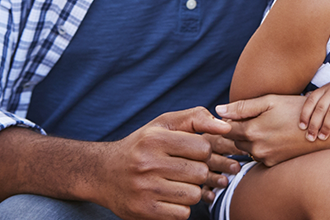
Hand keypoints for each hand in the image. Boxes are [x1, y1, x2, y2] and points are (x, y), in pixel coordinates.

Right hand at [96, 107, 230, 219]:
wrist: (103, 173)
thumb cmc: (142, 144)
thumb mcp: (164, 123)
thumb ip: (196, 118)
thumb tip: (226, 127)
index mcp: (155, 138)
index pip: (202, 147)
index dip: (204, 151)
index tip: (195, 152)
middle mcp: (147, 163)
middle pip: (200, 173)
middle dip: (200, 171)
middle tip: (188, 168)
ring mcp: (144, 190)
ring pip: (193, 194)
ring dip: (192, 190)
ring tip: (179, 182)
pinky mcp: (143, 212)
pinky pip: (182, 213)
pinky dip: (181, 206)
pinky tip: (170, 196)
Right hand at [199, 135, 244, 203]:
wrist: (200, 153)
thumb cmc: (228, 139)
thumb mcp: (229, 130)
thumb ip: (235, 129)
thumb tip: (247, 129)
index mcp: (209, 137)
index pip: (218, 141)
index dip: (232, 146)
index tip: (246, 152)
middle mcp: (201, 153)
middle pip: (211, 158)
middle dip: (224, 163)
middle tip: (236, 168)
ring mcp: (197, 169)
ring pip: (205, 174)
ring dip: (215, 179)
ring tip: (225, 183)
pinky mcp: (195, 184)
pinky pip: (200, 189)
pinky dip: (206, 193)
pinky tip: (213, 197)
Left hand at [217, 95, 319, 166]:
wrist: (321, 130)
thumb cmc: (296, 110)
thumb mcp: (270, 101)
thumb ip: (243, 106)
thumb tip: (218, 110)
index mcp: (252, 130)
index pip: (225, 128)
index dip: (225, 120)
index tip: (231, 115)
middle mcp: (256, 148)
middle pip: (235, 139)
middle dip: (238, 129)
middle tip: (253, 117)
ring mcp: (265, 158)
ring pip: (247, 148)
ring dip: (250, 138)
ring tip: (267, 125)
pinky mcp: (273, 164)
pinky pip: (258, 154)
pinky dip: (261, 145)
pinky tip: (274, 135)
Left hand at [299, 80, 329, 140]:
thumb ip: (321, 96)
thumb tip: (303, 100)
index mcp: (328, 87)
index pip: (312, 99)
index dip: (305, 113)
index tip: (301, 127)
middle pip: (321, 107)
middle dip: (314, 123)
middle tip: (310, 138)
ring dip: (327, 125)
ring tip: (323, 137)